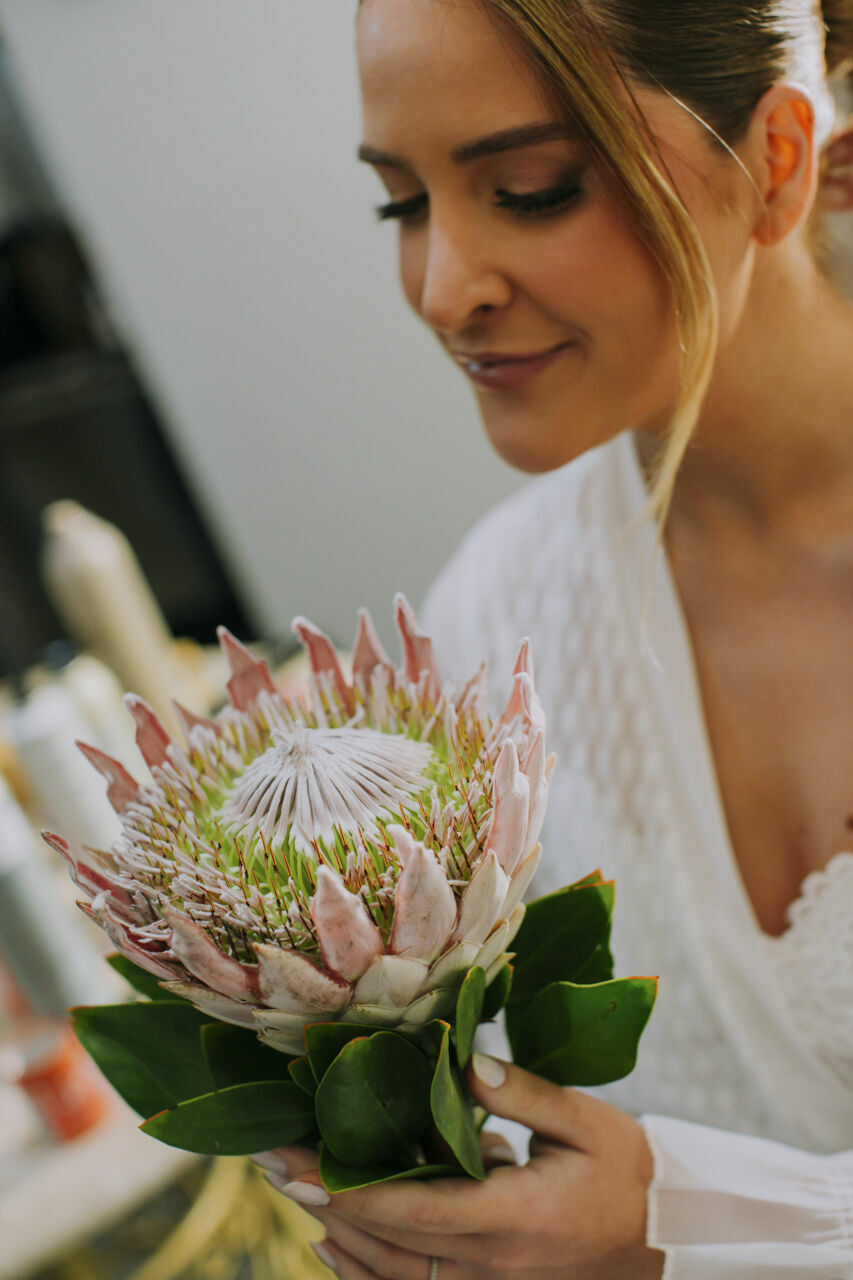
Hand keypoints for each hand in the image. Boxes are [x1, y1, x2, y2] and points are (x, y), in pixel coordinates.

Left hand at [259, 1055, 663, 1279]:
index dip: (346, 1189)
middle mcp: (493, 1268)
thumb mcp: (587, 1123)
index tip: (293, 1162)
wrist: (670, 1242)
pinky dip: (366, 1274)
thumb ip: (522, 1093)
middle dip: (322, 1202)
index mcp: (514, 1219)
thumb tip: (459, 1063)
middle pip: (388, 1246)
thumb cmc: (628, 1174)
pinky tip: (332, 1244)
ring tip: (288, 1188)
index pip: (413, 1211)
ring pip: (394, 1278)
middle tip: (268, 1160)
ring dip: (337, 1235)